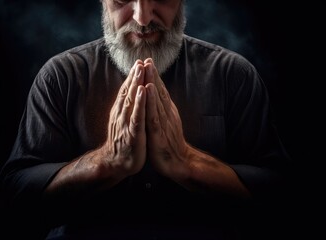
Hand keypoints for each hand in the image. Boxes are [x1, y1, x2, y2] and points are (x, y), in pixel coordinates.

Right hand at [103, 60, 146, 176]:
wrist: (116, 163)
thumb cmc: (122, 142)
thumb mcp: (123, 122)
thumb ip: (125, 108)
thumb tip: (128, 95)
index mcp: (121, 112)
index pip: (127, 91)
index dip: (132, 77)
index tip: (139, 62)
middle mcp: (122, 115)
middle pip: (129, 92)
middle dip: (135, 76)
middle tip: (140, 61)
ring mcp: (126, 123)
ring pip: (132, 100)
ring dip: (136, 84)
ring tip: (141, 69)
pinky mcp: (133, 133)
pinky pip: (137, 116)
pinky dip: (140, 103)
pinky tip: (144, 92)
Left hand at [143, 59, 189, 180]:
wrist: (178, 162)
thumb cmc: (170, 142)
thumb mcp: (166, 123)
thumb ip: (162, 110)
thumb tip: (159, 98)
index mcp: (166, 112)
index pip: (159, 91)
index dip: (154, 76)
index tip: (147, 61)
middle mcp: (166, 114)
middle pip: (158, 91)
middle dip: (152, 74)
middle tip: (147, 58)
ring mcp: (163, 122)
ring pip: (156, 99)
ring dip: (151, 82)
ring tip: (147, 68)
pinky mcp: (159, 133)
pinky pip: (153, 115)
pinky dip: (150, 101)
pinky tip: (147, 91)